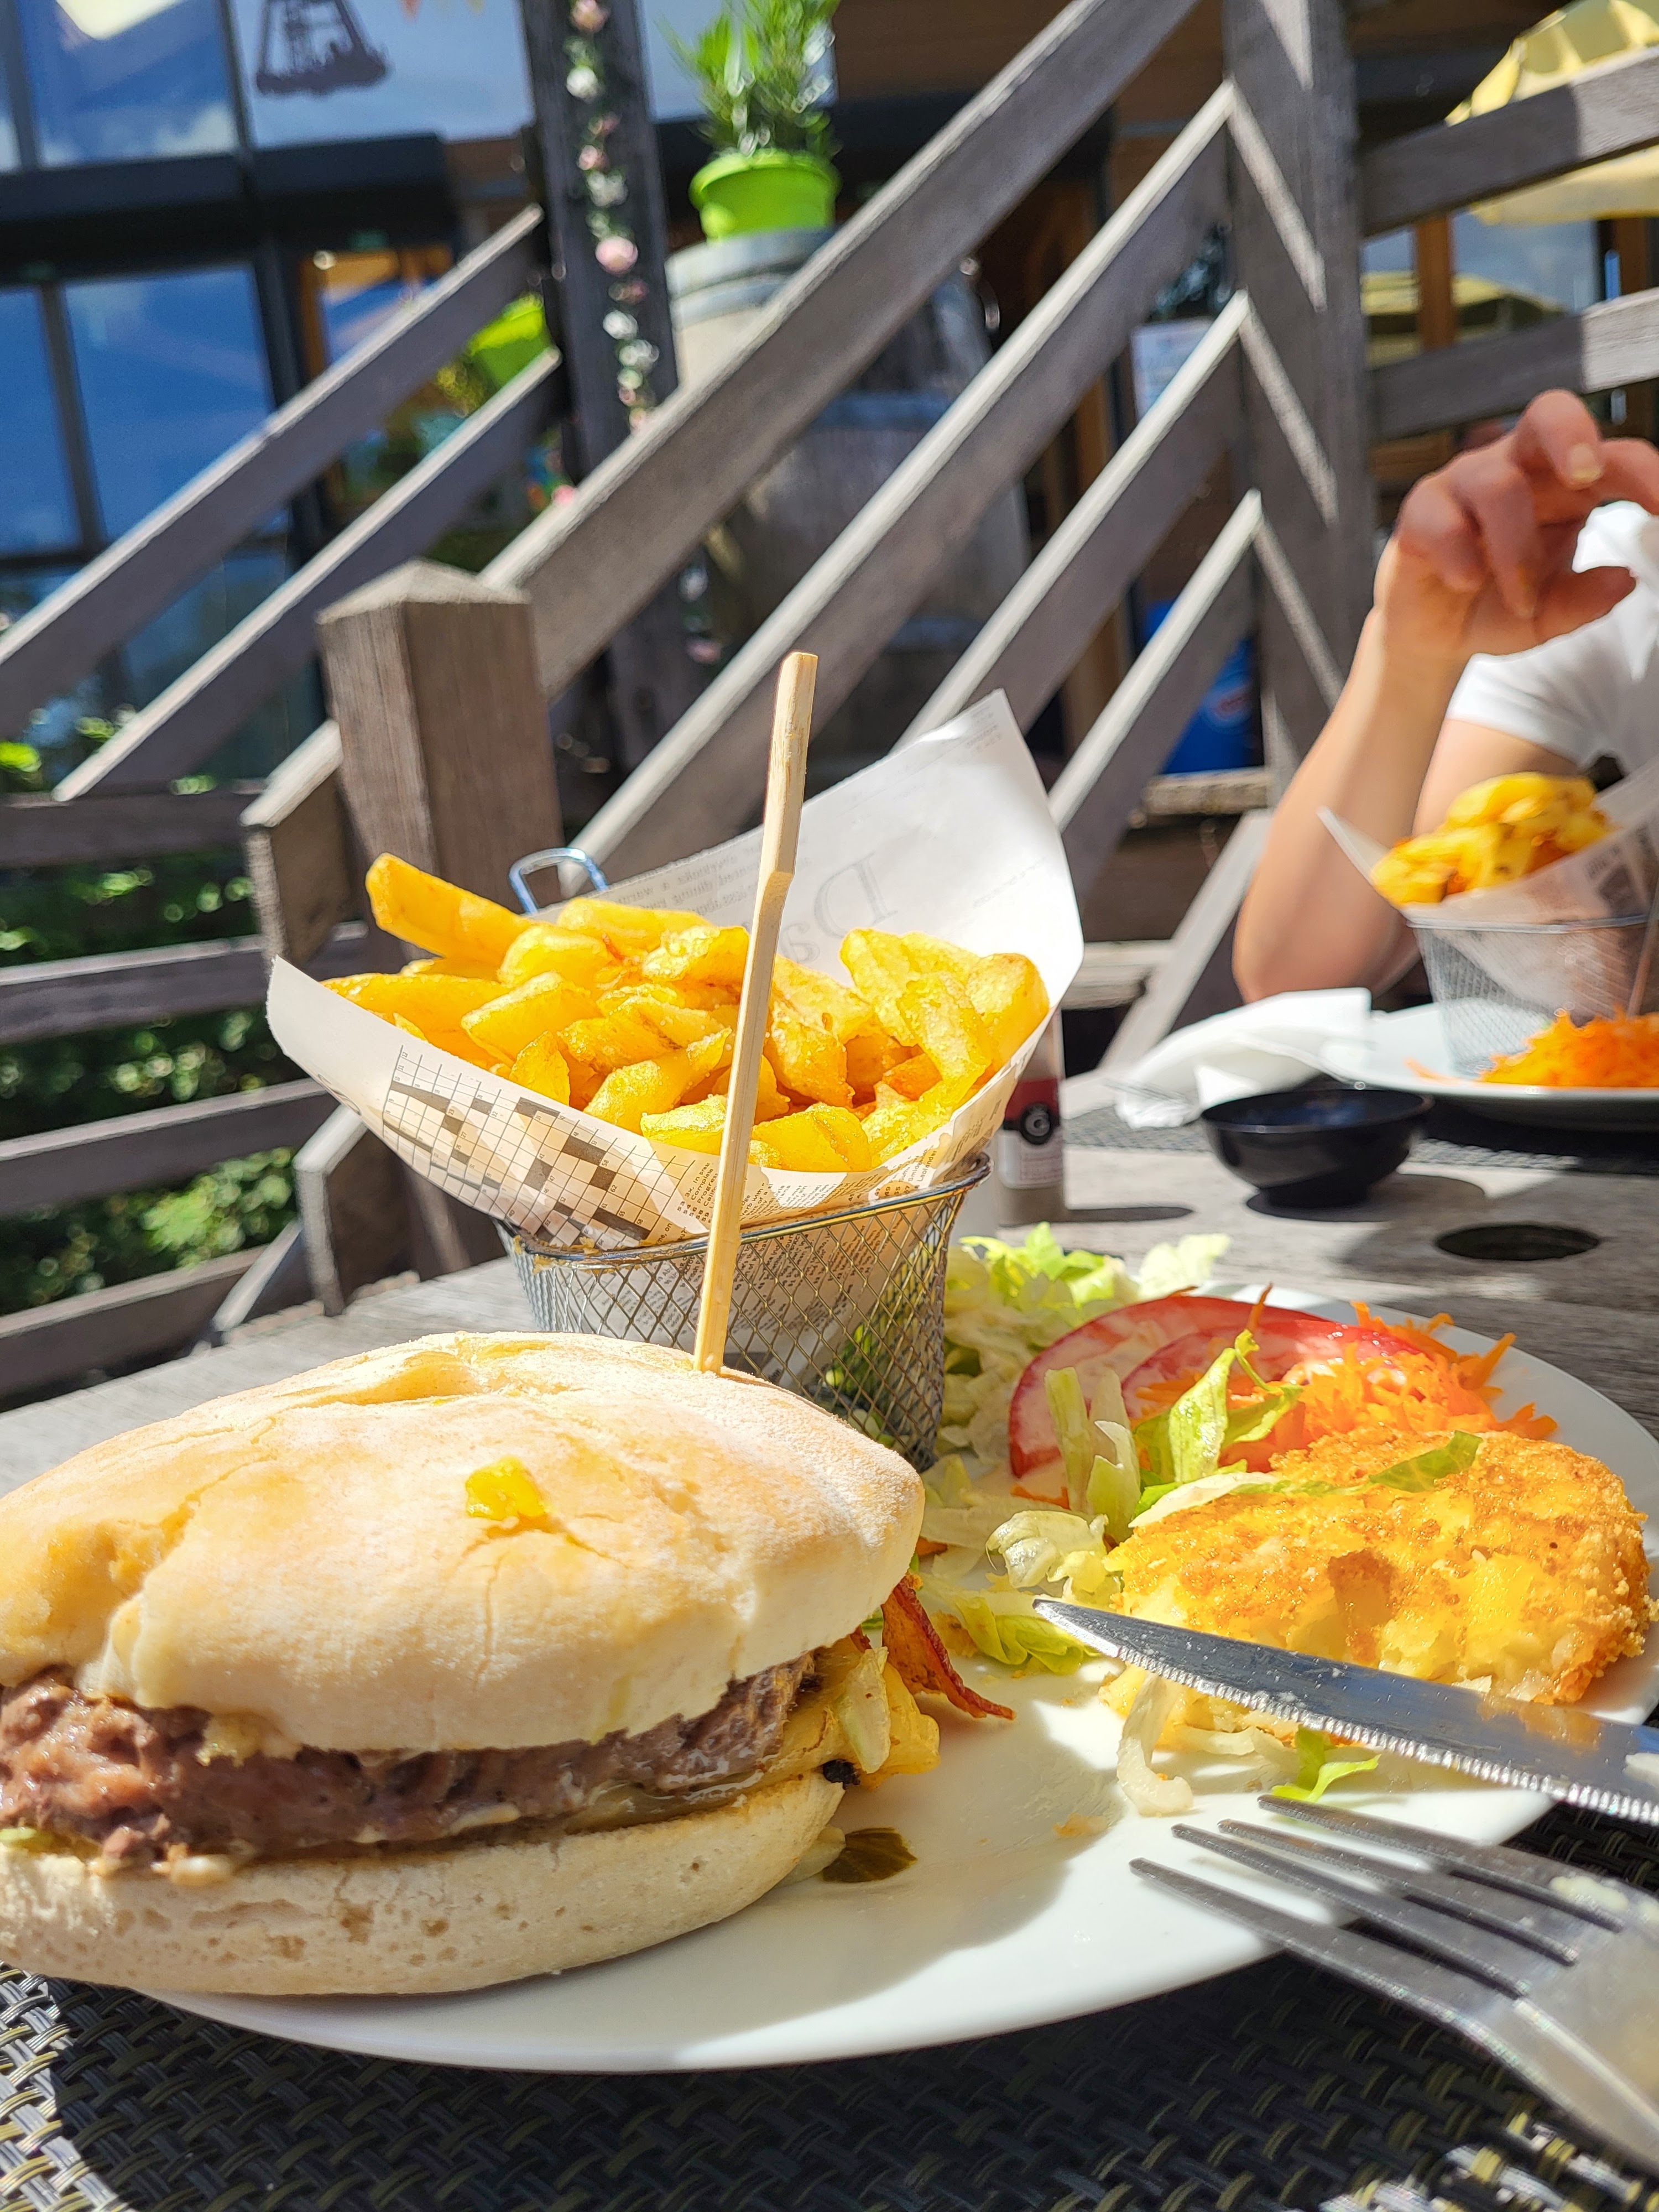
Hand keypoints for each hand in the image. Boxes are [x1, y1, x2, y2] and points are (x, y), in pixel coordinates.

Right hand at [1376, 390, 1658, 673]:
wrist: (1431, 636)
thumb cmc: (1498, 607)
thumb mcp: (1548, 616)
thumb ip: (1584, 601)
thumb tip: (1625, 580)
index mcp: (1562, 484)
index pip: (1612, 458)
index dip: (1645, 474)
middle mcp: (1516, 468)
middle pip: (1547, 412)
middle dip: (1573, 435)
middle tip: (1589, 476)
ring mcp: (1464, 483)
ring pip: (1498, 486)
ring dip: (1516, 551)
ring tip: (1521, 602)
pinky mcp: (1419, 511)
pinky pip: (1440, 518)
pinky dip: (1461, 556)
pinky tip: (1466, 584)